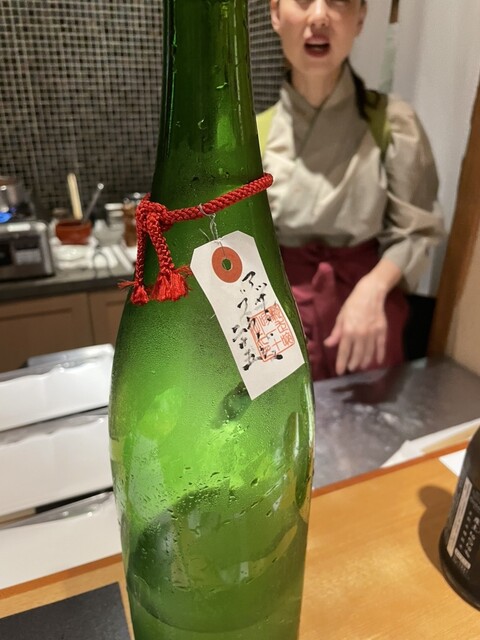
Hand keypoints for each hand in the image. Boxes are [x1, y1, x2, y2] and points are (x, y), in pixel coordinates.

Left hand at [323, 259, 402, 375]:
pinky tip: (378, 361)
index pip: (344, 351)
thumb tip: (328, 345)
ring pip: (369, 353)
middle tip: (351, 369)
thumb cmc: (353, 304)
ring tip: (361, 366)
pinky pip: (381, 346)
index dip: (341, 363)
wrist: (371, 293)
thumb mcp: (341, 317)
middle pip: (357, 355)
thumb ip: (336, 332)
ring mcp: (373, 334)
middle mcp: (361, 335)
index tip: (339, 372)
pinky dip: (380, 355)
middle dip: (353, 364)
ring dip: (365, 362)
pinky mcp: (382, 331)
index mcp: (348, 331)